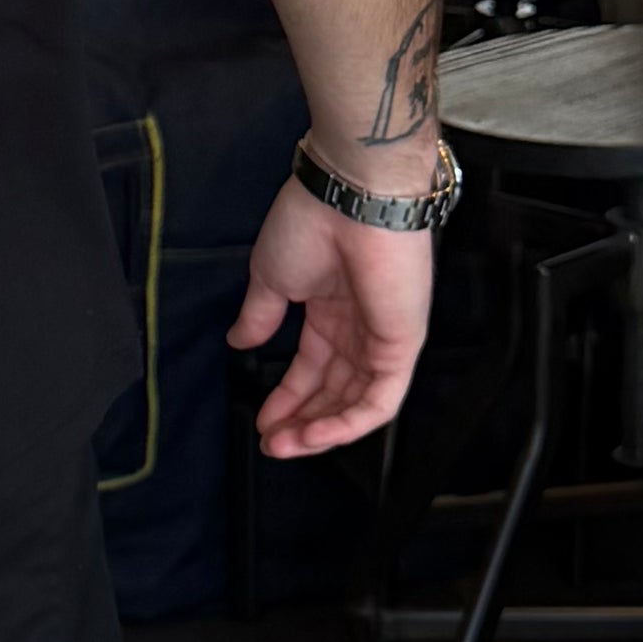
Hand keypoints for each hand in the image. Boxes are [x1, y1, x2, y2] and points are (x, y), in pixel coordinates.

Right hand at [230, 170, 435, 457]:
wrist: (349, 197)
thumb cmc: (313, 221)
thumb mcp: (271, 277)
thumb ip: (259, 316)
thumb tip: (240, 341)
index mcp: (330, 309)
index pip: (311, 369)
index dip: (286, 398)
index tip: (262, 420)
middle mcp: (359, 327)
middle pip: (334, 392)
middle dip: (301, 422)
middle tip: (272, 443)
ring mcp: (383, 338)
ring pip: (356, 404)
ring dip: (320, 430)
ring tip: (286, 444)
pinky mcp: (402, 345)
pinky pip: (379, 400)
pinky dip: (349, 424)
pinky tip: (315, 434)